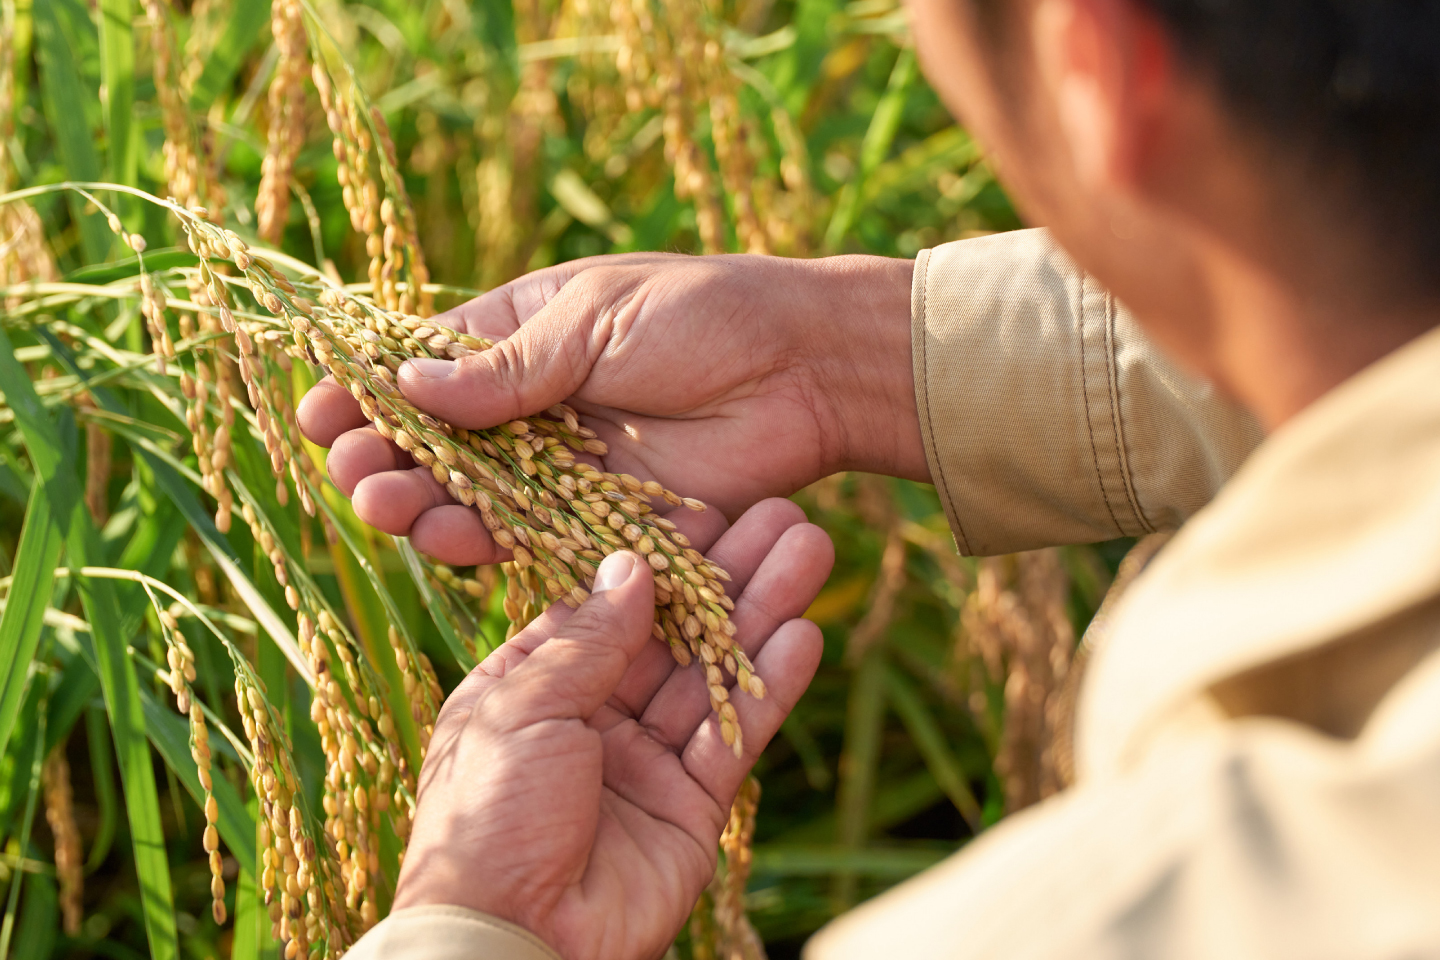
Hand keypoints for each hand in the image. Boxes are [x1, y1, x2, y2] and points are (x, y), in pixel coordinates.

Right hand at [296, 252, 922, 565]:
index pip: (424, 368)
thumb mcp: (592, 320)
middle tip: (350, 467)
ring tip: (380, 501)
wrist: (802, 369)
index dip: (367, 390)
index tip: (316, 407)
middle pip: (436, 443)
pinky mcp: (602, 519)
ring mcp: (563, 468)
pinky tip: (445, 536)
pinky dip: (484, 541)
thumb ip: (507, 366)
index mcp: (520, 337)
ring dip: (420, 503)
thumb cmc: (702, 316)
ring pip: (472, 497)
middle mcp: (531, 409)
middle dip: (383, 456)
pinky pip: (531, 538)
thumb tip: (405, 386)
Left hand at [393, 499, 833, 959]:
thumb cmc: (487, 818)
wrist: (512, 941)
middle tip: (781, 514)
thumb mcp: (521, 708)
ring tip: (810, 550)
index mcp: (528, 689)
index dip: (653, 560)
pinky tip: (805, 634)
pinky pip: (733, 734)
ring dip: (760, 613)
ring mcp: (642, 762)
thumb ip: (586, 637)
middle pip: (668, 632)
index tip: (703, 510)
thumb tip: (631, 564)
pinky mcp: (690, 806)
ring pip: (710, 673)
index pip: (600, 608)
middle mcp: (589, 718)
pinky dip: (768, 685)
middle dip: (724, 575)